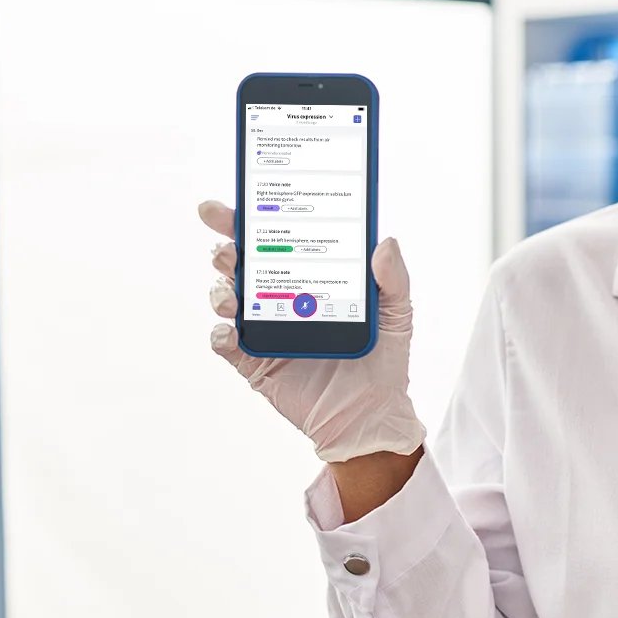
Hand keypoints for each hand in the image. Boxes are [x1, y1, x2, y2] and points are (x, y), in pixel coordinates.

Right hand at [200, 200, 426, 462]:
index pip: (274, 239)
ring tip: (231, 292)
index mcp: (307, 277)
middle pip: (240, 263)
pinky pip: (225, 345)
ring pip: (226, 298)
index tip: (237, 201)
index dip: (249, 219)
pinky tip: (230, 329)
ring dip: (220, 289)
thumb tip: (386, 240)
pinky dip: (220, 334)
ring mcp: (263, 329)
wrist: (372, 416)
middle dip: (224, 247)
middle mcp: (279, 297)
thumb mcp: (396, 314)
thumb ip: (394, 279)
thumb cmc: (384, 359)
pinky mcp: (254, 363)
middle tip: (226, 245)